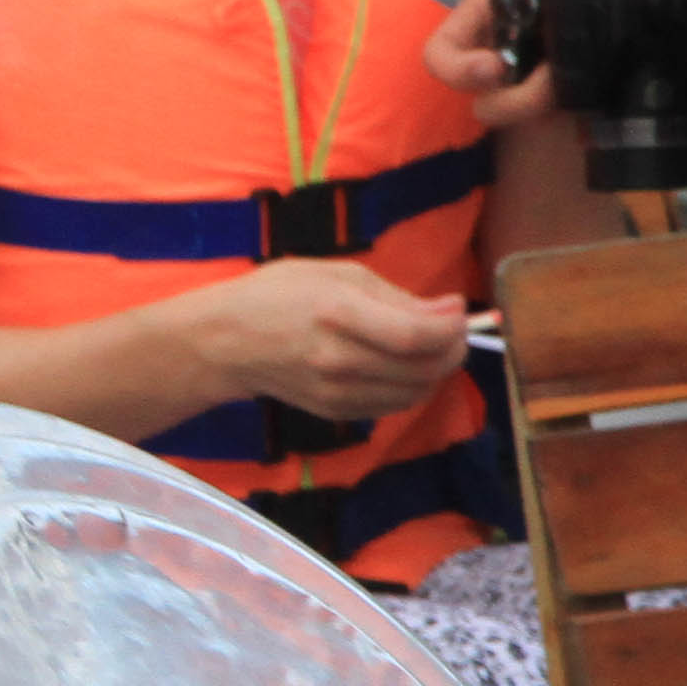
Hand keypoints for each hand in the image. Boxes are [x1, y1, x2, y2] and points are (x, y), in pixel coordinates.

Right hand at [178, 261, 470, 424]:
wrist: (227, 342)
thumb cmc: (278, 294)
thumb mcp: (336, 273)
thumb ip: (394, 296)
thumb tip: (446, 312)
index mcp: (337, 314)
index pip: (414, 336)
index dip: (451, 327)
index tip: (459, 309)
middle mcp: (339, 359)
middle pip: (423, 369)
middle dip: (454, 348)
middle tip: (455, 326)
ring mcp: (337, 392)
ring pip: (415, 392)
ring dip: (438, 369)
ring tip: (433, 344)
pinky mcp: (336, 411)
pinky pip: (394, 405)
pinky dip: (413, 386)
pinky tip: (407, 364)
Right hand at [424, 0, 639, 130]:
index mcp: (493, 12)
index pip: (442, 54)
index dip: (456, 70)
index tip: (495, 66)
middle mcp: (512, 49)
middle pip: (483, 101)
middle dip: (513, 102)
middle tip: (550, 82)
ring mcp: (544, 77)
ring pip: (523, 119)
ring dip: (546, 110)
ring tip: (583, 82)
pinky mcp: (581, 93)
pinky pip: (569, 125)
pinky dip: (582, 123)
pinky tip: (604, 96)